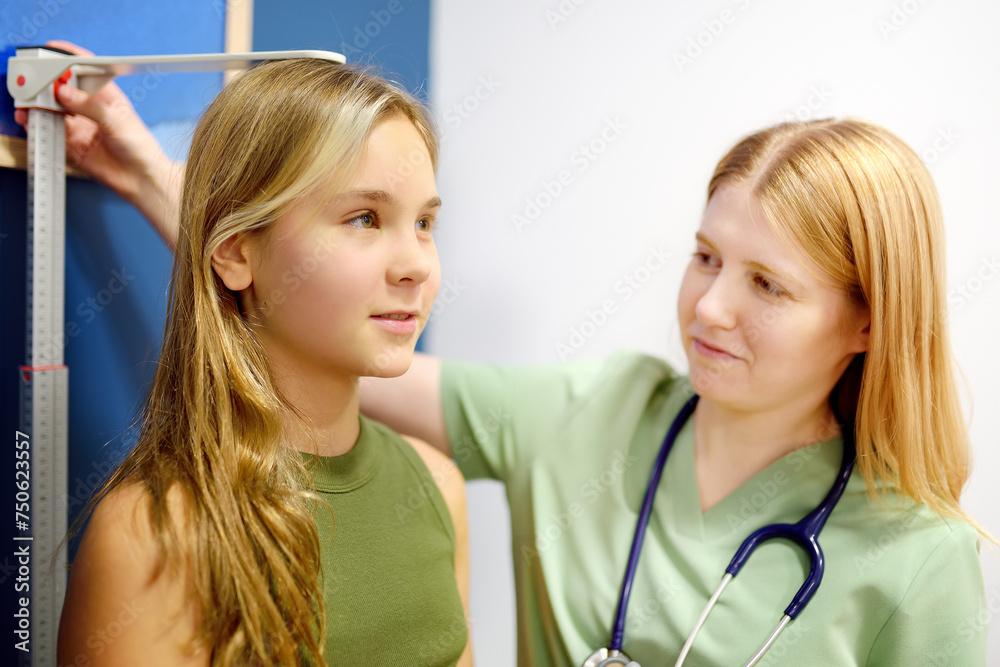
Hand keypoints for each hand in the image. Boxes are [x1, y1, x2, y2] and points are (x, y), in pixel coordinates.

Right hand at [14, 40, 180, 248]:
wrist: (141, 180)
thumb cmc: (141, 149)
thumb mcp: (117, 121)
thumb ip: (90, 106)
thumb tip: (64, 92)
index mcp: (106, 96)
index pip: (85, 70)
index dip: (68, 58)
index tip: (52, 51)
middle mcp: (91, 108)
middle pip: (63, 88)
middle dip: (47, 83)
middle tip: (36, 83)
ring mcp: (80, 125)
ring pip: (53, 108)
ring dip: (39, 104)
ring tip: (31, 103)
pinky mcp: (72, 143)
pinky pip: (50, 130)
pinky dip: (38, 123)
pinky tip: (33, 120)